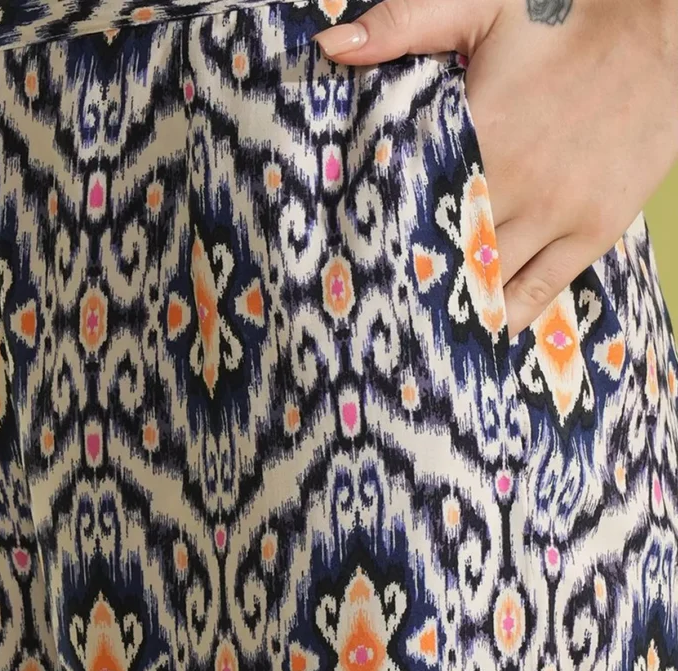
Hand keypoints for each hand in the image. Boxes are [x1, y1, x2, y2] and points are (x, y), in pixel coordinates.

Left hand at [314, 0, 677, 337]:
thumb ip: (402, 24)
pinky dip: (510, 314)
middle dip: (413, 279)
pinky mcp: (593, 231)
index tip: (351, 263)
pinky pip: (543, 290)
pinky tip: (482, 334)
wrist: (668, 29)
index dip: (379, 238)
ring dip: (454, 303)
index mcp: (477, 135)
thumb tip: (331, 46)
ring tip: (417, 333)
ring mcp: (556, 215)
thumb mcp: (481, 7)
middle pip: (447, 252)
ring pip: (490, 280)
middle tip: (376, 309)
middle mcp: (513, 185)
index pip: (410, 205)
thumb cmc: (567, 16)